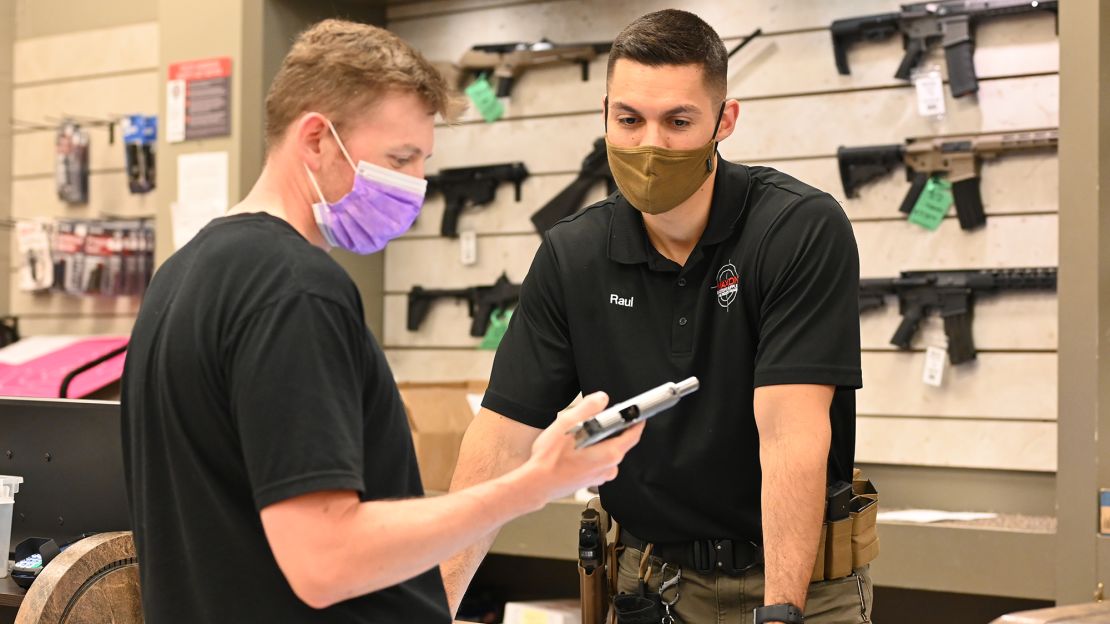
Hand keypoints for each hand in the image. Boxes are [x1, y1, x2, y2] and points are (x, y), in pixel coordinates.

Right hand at [517, 392, 643, 505]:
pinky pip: (598, 461)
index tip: (637, 411)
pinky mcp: (591, 479)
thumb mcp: (569, 423)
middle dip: (610, 428)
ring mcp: (601, 475)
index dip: (636, 419)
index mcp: (610, 453)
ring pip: (607, 451)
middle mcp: (609, 467)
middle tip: (596, 418)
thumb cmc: (550, 459)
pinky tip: (574, 449)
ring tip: (579, 435)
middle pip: (619, 441)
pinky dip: (590, 452)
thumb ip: (589, 407)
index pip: (634, 434)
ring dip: (598, 441)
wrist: (537, 484)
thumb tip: (601, 398)